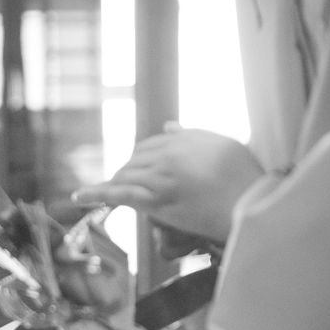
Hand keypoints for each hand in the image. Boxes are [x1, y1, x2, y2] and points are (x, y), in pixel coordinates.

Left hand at [72, 124, 262, 245]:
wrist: (252, 204)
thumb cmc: (245, 176)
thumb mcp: (223, 144)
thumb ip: (192, 134)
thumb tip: (169, 124)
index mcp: (183, 139)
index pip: (151, 144)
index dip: (143, 158)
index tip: (141, 169)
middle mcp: (167, 154)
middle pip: (134, 160)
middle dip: (129, 172)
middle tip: (128, 187)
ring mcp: (159, 178)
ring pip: (126, 176)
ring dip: (115, 184)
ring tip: (105, 194)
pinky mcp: (155, 201)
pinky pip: (119, 194)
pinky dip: (95, 193)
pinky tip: (78, 197)